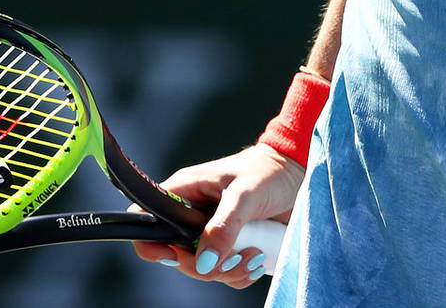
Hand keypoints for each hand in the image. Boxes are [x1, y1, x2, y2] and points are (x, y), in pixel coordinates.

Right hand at [128, 144, 301, 288]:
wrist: (300, 175)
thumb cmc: (269, 171)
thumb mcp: (245, 194)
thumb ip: (224, 226)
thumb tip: (205, 262)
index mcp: (185, 191)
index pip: (145, 218)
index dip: (150, 242)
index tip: (176, 254)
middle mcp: (193, 214)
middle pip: (177, 256)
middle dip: (205, 266)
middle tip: (235, 255)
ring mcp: (212, 233)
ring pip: (203, 270)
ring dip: (229, 271)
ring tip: (255, 253)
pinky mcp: (231, 246)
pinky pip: (225, 274)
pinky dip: (242, 274)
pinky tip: (259, 257)